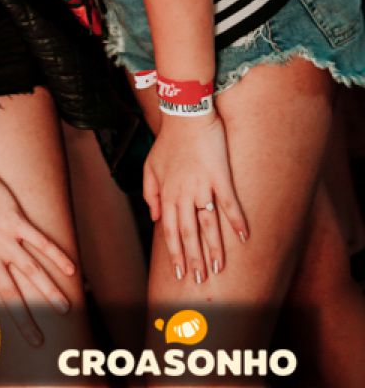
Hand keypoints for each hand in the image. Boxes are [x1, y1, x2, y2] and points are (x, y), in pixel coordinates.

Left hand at [0, 170, 74, 345]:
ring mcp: (6, 240)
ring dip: (48, 292)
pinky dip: (56, 255)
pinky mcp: (17, 223)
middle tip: (37, 340)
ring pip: (31, 272)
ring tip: (63, 309)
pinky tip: (71, 269)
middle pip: (10, 295)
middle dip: (24, 321)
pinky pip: (40, 242)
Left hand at [143, 112, 247, 283]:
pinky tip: (244, 237)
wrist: (185, 114)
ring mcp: (202, 186)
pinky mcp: (219, 176)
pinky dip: (236, 221)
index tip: (181, 273)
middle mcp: (183, 193)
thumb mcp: (151, 166)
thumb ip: (151, 193)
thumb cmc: (168, 141)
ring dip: (214, 248)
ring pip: (208, 224)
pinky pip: (229, 203)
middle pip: (189, 233)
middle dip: (195, 258)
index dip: (176, 253)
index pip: (171, 230)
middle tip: (201, 279)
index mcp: (167, 193)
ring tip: (219, 268)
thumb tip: (156, 219)